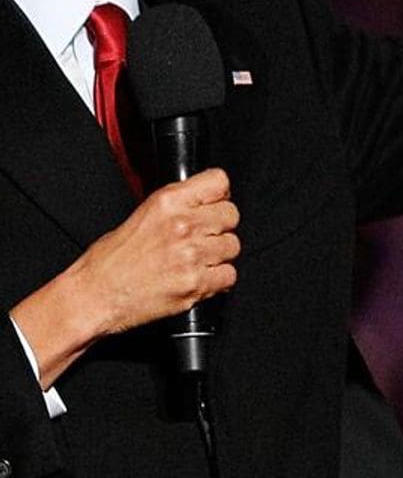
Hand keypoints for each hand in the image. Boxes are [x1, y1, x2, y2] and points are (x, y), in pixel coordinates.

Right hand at [11, 168, 239, 387]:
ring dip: (219, 255)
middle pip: (231, 215)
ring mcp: (191, 255)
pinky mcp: (195, 284)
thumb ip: (179, 204)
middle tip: (203, 237)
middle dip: (220, 227)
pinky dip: (218, 280)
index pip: (219, 181)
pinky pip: (229, 276)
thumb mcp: (143, 213)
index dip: (220, 195)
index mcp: (168, 201)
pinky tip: (199, 277)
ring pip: (233, 246)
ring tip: (196, 260)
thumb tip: (207, 202)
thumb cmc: (111, 259)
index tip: (215, 204)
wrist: (94, 295)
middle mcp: (183, 225)